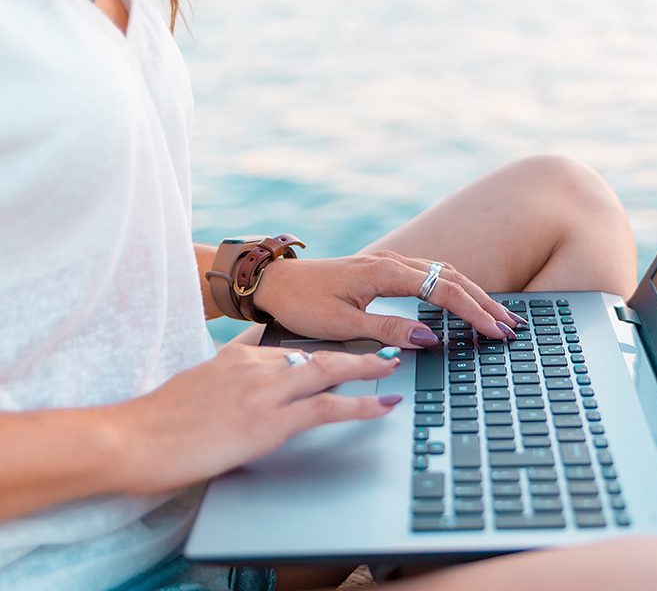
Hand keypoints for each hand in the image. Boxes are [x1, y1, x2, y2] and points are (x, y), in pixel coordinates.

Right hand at [106, 344, 402, 494]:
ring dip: (368, 370)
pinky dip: (361, 404)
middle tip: (385, 352)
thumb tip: (235, 396)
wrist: (130, 439)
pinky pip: (326, 407)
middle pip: (317, 354)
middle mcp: (253, 366)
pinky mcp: (268, 421)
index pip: (290, 350)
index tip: (343, 352)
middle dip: (356, 353)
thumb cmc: (154, 424)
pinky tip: (383, 404)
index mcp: (235, 357)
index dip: (322, 352)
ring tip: (393, 369)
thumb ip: (221, 385)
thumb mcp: (194, 390)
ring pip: (329, 372)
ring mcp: (263, 392)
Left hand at [252, 250, 526, 347]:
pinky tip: (465, 300)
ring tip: (497, 315)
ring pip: (443, 273)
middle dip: (484, 302)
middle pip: (452, 278)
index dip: (474, 312)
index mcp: (385, 273)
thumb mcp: (343, 324)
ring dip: (473, 294)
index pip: (444, 291)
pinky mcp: (384, 269)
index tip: (495, 332)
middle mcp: (392, 261)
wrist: (272, 282)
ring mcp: (390, 262)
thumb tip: (429, 338)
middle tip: (510, 326)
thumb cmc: (301, 303)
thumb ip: (388, 331)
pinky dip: (454, 288)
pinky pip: (429, 274)